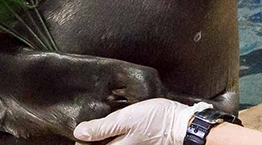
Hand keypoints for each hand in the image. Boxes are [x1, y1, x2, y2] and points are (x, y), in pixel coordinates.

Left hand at [74, 98, 213, 144]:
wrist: (183, 125)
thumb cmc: (157, 121)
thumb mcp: (126, 120)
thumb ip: (102, 128)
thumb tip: (79, 133)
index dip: (82, 141)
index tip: (80, 131)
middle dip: (94, 138)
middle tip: (89, 127)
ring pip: (111, 143)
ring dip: (104, 135)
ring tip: (102, 124)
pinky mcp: (139, 142)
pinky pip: (122, 140)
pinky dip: (116, 134)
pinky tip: (118, 125)